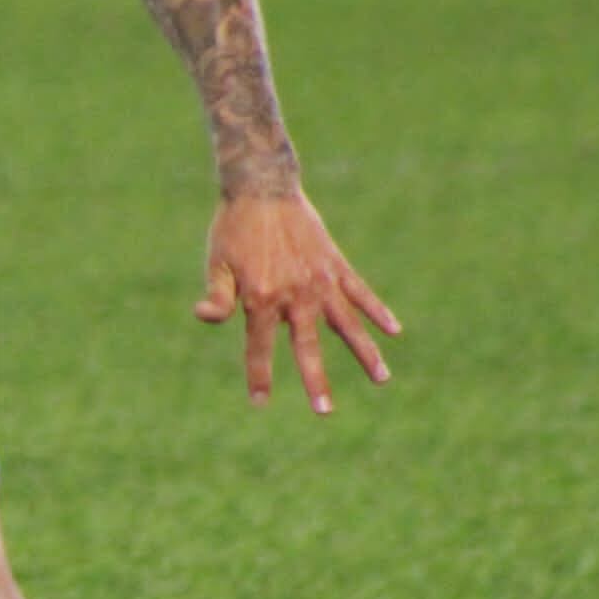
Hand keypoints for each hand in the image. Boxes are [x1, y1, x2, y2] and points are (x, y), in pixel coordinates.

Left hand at [197, 189, 401, 413]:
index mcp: (262, 298)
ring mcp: (320, 280)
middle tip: (325, 411)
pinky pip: (361, 293)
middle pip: (307, 346)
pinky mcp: (336, 265)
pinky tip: (394, 331)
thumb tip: (204, 317)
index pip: (260, 347)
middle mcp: (295, 294)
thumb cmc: (233, 228)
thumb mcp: (216, 263)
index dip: (259, 376)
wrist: (262, 187)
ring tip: (382, 379)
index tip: (259, 403)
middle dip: (316, 380)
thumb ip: (217, 296)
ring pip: (346, 324)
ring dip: (364, 353)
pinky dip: (377, 312)